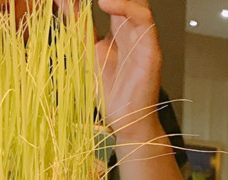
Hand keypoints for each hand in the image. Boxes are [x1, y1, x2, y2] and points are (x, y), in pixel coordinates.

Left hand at [94, 0, 162, 139]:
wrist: (124, 120)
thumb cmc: (109, 92)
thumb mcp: (85, 50)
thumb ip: (76, 23)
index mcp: (118, 29)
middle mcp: (132, 31)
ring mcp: (143, 39)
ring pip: (138, 3)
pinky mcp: (151, 50)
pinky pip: (144, 20)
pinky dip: (126, 6)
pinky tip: (104, 5)